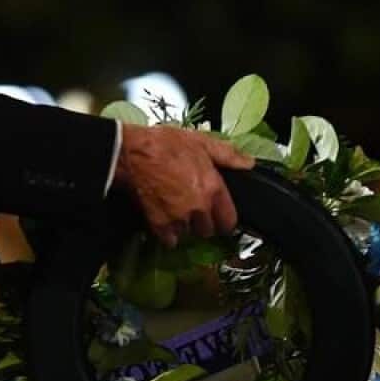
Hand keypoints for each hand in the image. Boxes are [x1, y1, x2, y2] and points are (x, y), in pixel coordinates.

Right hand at [114, 123, 254, 247]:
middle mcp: (199, 207)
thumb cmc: (163, 144)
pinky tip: (164, 222)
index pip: (228, 220)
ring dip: (184, 228)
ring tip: (176, 213)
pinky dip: (167, 234)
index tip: (218, 218)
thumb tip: (248, 163)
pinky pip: (169, 239)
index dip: (224, 220)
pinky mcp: (159, 223)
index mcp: (213, 188)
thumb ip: (227, 154)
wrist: (131, 154)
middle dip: (202, 223)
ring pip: (188, 234)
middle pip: (207, 230)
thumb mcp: (200, 141)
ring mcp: (179, 218)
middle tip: (193, 211)